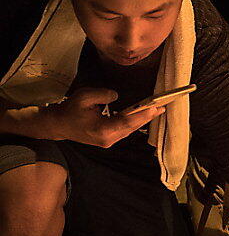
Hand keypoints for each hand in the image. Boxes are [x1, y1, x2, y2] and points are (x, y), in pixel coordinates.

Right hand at [43, 88, 164, 147]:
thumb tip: (117, 96)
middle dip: (147, 116)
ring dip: (143, 119)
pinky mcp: (109, 140)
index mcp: (101, 129)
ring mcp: (108, 141)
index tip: (155, 107)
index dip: (142, 114)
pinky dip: (135, 122)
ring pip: (131, 130)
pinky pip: (126, 130)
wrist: (59, 125)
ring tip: (158, 109)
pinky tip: (144, 114)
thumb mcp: (85, 96)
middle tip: (162, 106)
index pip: (127, 121)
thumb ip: (103, 94)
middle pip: (132, 127)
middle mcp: (107, 139)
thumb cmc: (70, 110)